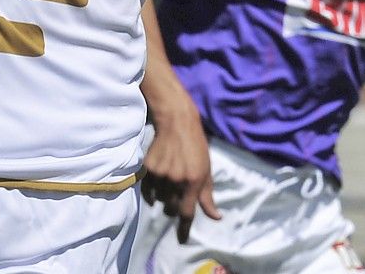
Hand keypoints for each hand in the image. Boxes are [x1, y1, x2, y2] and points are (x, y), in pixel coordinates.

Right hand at [139, 106, 218, 243]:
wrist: (177, 123)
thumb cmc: (196, 147)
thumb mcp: (207, 170)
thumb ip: (208, 196)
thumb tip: (216, 217)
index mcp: (194, 181)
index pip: (187, 213)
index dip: (184, 229)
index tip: (182, 240)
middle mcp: (176, 180)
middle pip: (171, 209)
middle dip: (175, 206)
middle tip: (178, 194)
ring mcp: (161, 174)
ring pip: (159, 200)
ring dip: (164, 197)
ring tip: (170, 180)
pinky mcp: (148, 168)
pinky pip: (148, 190)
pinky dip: (152, 191)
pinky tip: (158, 181)